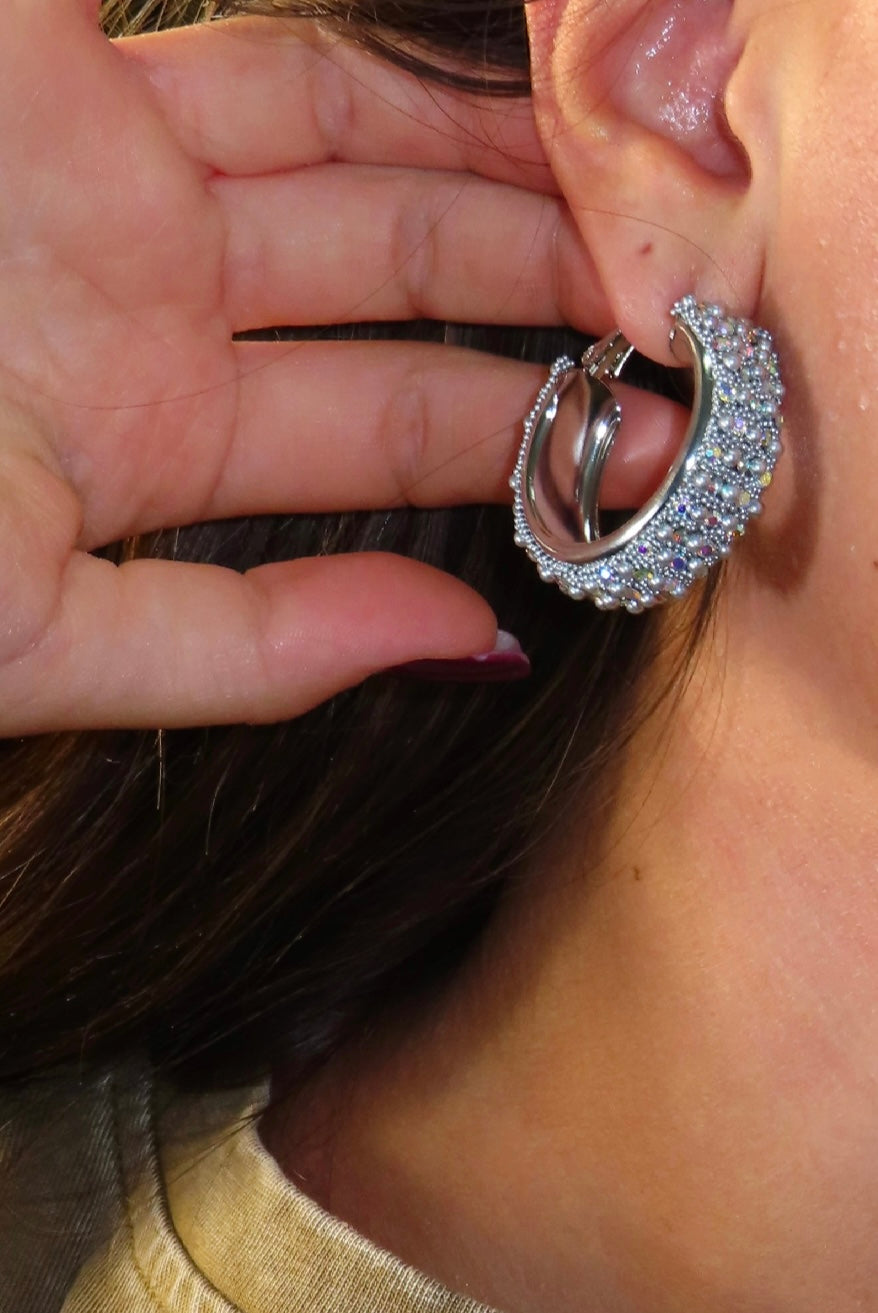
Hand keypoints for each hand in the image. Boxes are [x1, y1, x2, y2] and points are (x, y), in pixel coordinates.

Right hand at [0, 1, 666, 731]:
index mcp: (154, 436)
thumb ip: (245, 655)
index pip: (385, 422)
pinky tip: (500, 52)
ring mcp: (116, 170)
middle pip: (395, 268)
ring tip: (625, 172)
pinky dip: (379, 50)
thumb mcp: (39, 642)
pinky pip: (269, 40)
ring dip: (488, 146)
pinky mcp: (50, 52)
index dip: (526, 436)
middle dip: (544, 280)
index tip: (660, 450)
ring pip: (346, 123)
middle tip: (679, 296)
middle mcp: (155, 302)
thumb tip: (469, 646)